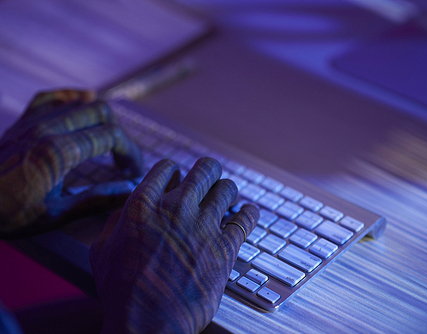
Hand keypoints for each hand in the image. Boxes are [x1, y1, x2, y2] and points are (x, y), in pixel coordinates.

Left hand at [0, 90, 142, 237]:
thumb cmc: (7, 214)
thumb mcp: (55, 214)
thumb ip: (97, 200)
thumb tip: (131, 191)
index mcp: (58, 152)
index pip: (111, 137)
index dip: (131, 153)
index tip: (133, 172)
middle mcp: (47, 129)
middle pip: (101, 112)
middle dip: (121, 135)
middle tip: (123, 160)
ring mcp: (33, 121)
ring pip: (81, 102)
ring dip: (102, 120)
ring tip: (107, 142)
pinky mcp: (22, 121)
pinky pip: (52, 97)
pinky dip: (72, 98)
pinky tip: (82, 106)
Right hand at [90, 157, 258, 333]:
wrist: (148, 323)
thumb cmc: (123, 292)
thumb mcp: (102, 250)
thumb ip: (115, 221)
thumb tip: (127, 209)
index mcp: (143, 205)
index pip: (167, 168)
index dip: (174, 171)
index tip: (179, 177)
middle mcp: (175, 208)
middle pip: (205, 169)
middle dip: (208, 171)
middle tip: (210, 176)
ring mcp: (203, 226)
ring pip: (227, 189)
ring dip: (227, 190)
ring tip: (227, 195)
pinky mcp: (224, 247)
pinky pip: (246, 219)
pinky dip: (249, 213)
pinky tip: (248, 212)